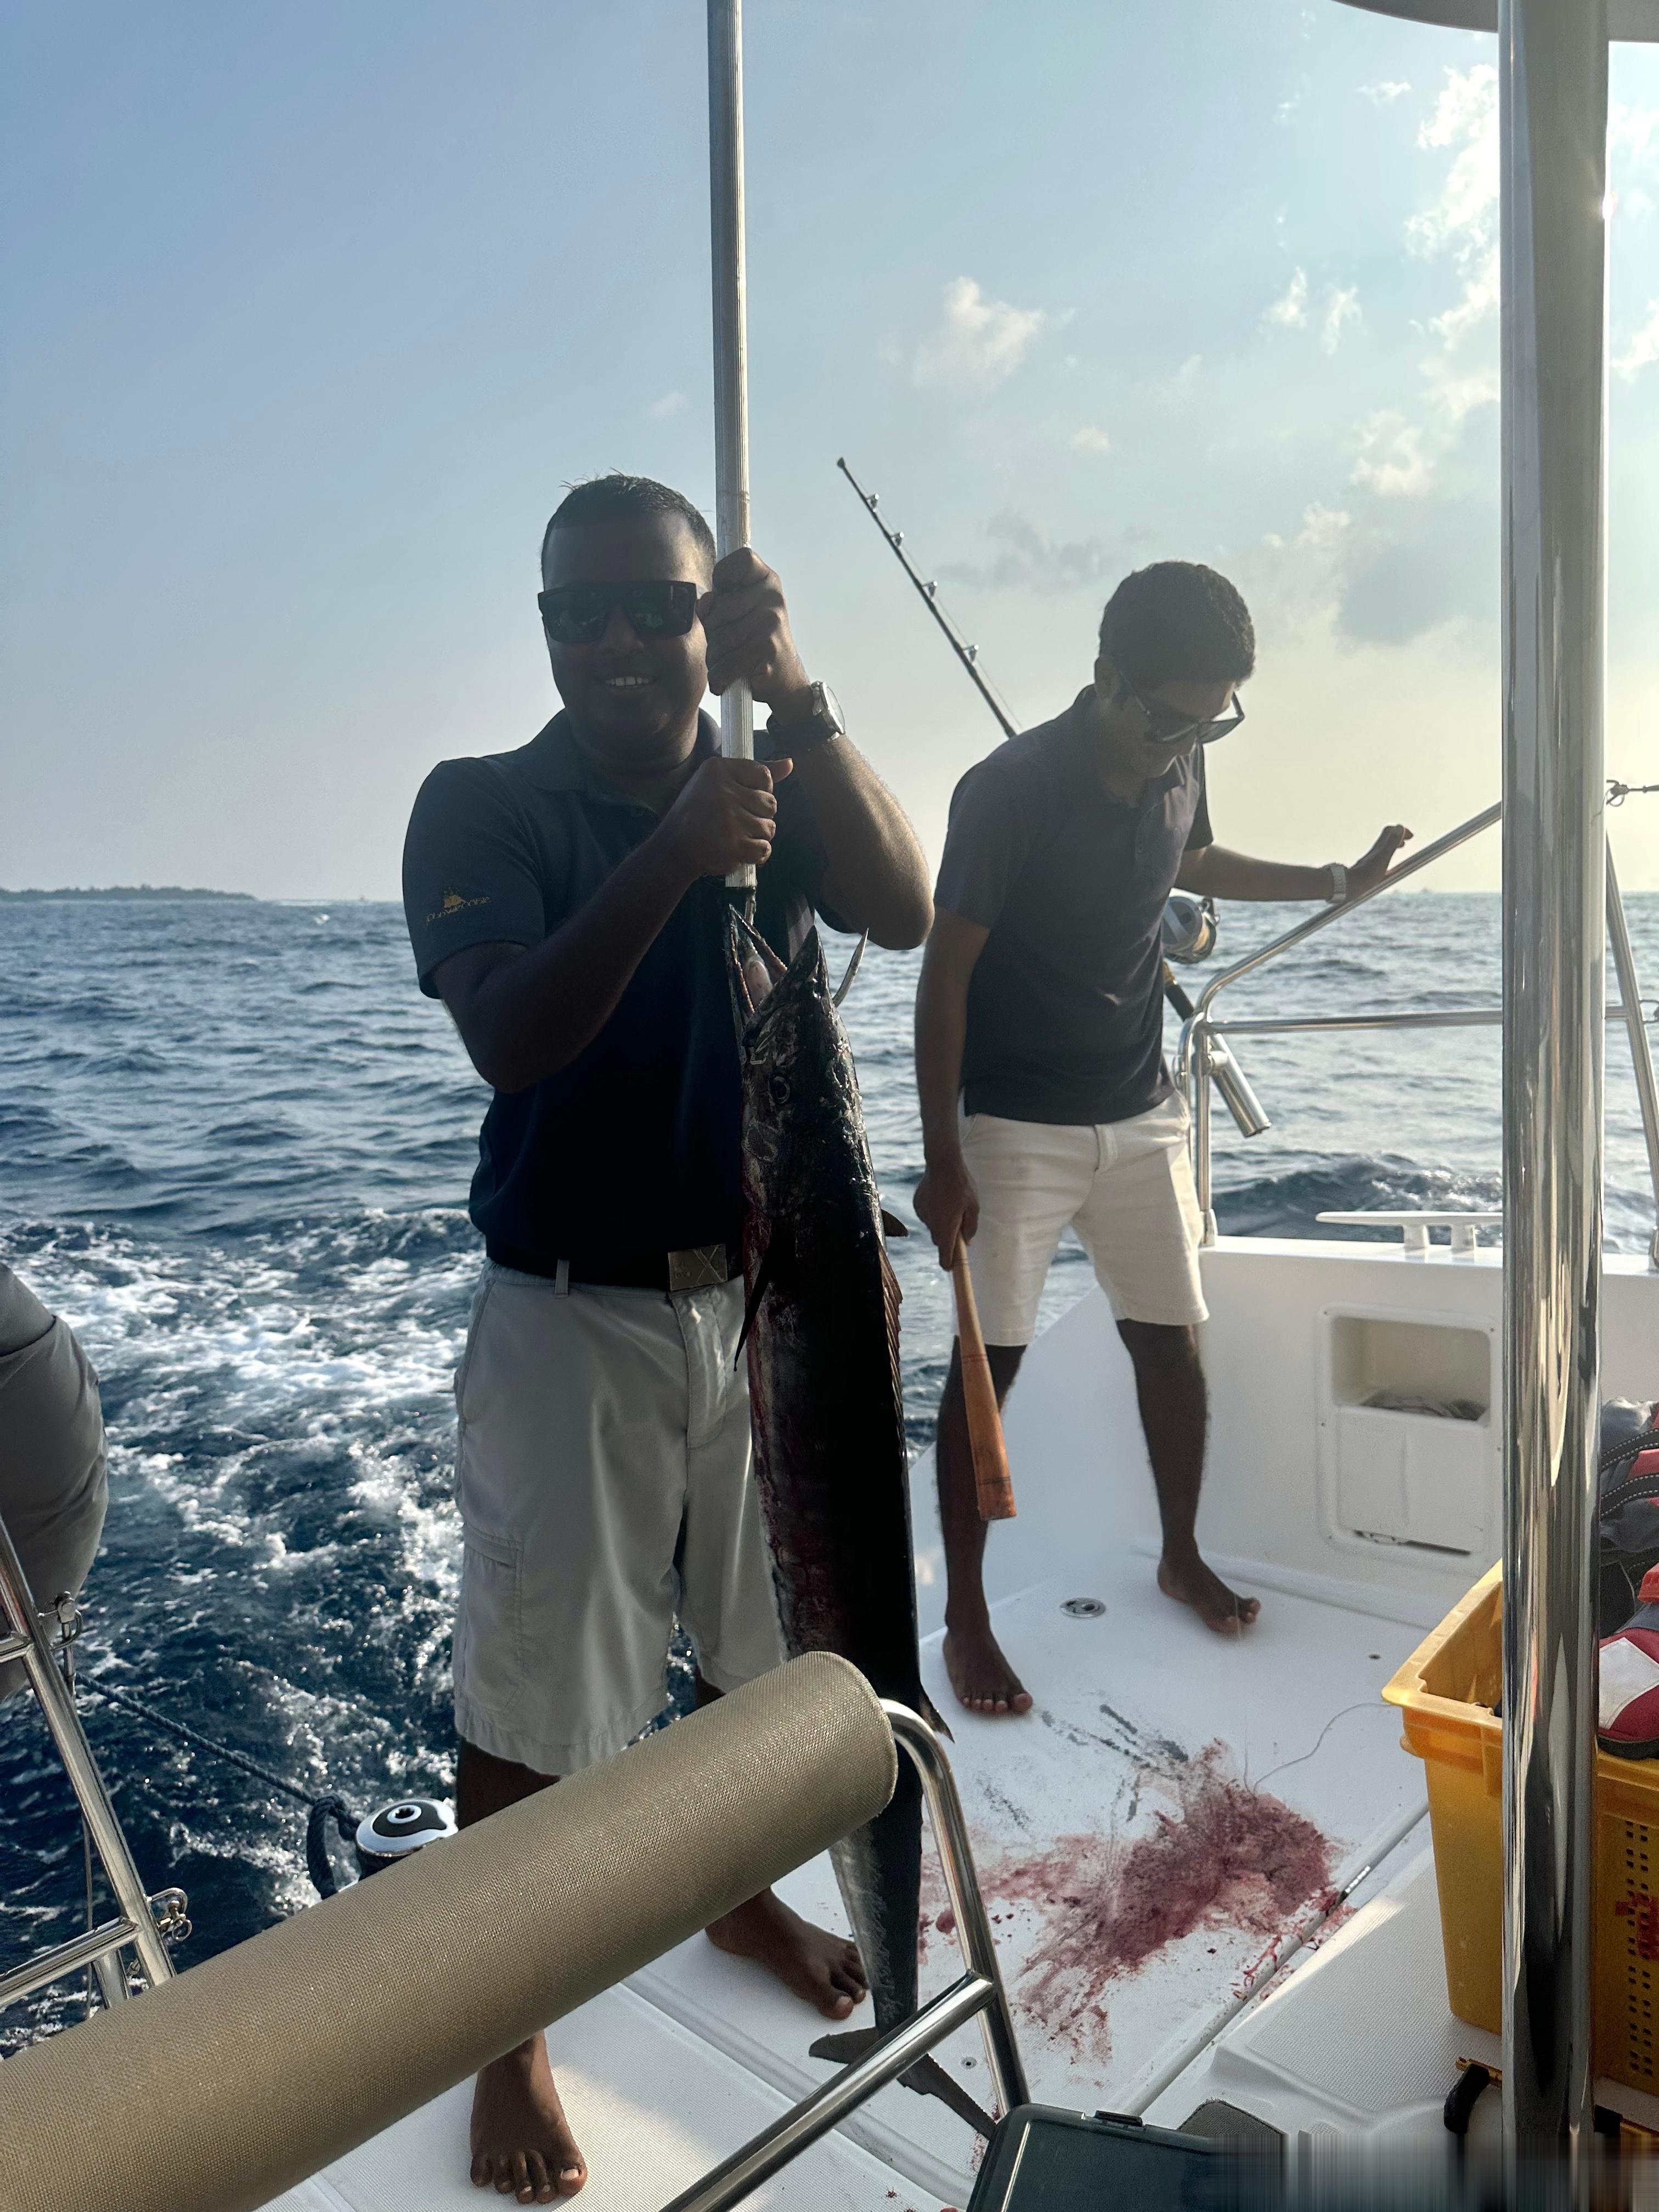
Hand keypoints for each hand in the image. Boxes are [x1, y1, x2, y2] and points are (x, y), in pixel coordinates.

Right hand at [660, 755, 793, 879]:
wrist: (674, 847)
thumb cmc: (699, 812)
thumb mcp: (718, 782)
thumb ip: (754, 773)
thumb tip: (790, 764)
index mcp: (718, 769)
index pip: (764, 776)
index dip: (760, 792)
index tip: (743, 800)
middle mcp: (723, 791)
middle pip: (771, 804)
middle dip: (759, 816)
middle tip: (737, 822)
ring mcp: (728, 818)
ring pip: (770, 828)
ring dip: (757, 837)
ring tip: (736, 836)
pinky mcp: (732, 844)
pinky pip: (764, 849)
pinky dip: (756, 854)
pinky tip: (740, 850)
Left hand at [698, 548, 811, 710]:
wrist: (786, 679)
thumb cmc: (755, 643)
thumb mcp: (735, 615)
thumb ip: (715, 604)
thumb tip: (705, 603)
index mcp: (767, 582)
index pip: (742, 559)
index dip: (723, 574)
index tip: (724, 592)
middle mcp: (772, 599)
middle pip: (718, 608)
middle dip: (713, 633)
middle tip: (729, 642)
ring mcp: (771, 623)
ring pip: (717, 640)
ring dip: (715, 658)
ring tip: (731, 660)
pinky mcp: (766, 650)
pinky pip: (724, 665)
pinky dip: (719, 678)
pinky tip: (727, 679)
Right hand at [913, 1154, 979, 1270]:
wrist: (942, 1163)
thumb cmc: (962, 1186)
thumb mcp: (974, 1207)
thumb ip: (970, 1228)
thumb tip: (967, 1242)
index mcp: (946, 1228)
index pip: (944, 1256)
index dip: (949, 1264)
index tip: (951, 1268)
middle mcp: (932, 1224)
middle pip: (939, 1241)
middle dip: (948, 1237)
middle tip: (958, 1224)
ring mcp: (922, 1215)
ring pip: (932, 1226)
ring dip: (940, 1222)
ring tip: (949, 1204)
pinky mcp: (917, 1205)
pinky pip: (926, 1215)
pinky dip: (933, 1212)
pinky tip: (940, 1198)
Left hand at [1349, 823, 1412, 895]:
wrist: (1348, 886)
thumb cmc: (1367, 874)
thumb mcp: (1383, 857)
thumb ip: (1392, 842)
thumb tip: (1400, 826)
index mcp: (1379, 847)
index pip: (1390, 831)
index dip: (1401, 831)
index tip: (1411, 836)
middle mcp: (1373, 852)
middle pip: (1386, 838)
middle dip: (1397, 837)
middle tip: (1405, 842)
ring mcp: (1369, 860)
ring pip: (1382, 848)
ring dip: (1392, 846)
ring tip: (1399, 849)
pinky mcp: (1366, 869)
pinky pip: (1378, 859)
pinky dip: (1385, 857)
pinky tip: (1387, 867)